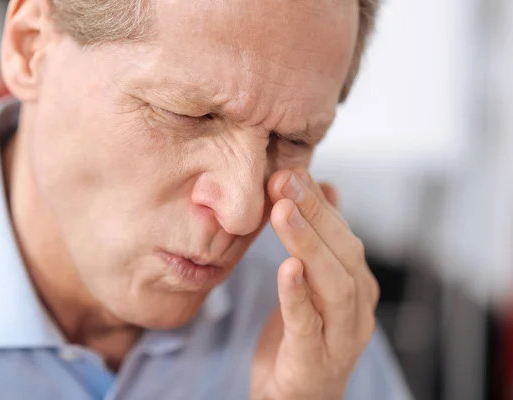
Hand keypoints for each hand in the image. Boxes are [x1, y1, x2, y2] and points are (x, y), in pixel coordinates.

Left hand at [251, 169, 379, 399]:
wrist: (295, 398)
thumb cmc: (304, 337)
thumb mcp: (314, 283)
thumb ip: (322, 239)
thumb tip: (327, 186)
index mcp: (357, 284)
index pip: (343, 235)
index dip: (318, 202)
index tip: (290, 171)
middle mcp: (357, 308)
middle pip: (343, 254)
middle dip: (315, 214)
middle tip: (285, 180)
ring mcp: (341, 337)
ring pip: (333, 286)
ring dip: (308, 245)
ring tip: (284, 212)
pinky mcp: (315, 362)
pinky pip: (308, 325)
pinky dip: (298, 296)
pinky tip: (287, 269)